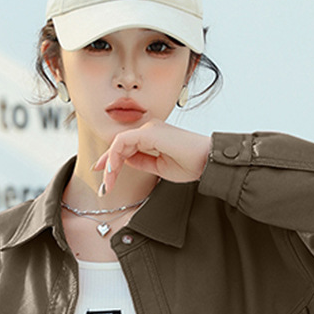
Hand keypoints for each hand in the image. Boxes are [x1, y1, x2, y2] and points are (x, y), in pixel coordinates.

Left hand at [92, 120, 211, 194]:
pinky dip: (115, 156)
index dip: (111, 160)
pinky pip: (123, 141)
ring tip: (109, 182)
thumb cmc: (191, 164)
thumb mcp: (159, 167)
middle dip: (108, 164)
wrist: (208, 161)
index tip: (105, 176)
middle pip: (120, 144)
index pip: (125, 146)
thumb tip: (125, 161)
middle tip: (105, 185)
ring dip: (110, 164)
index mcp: (153, 136)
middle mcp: (149, 129)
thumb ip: (142, 162)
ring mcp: (149, 129)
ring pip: (119, 143)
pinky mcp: (149, 132)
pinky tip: (114, 170)